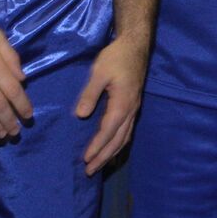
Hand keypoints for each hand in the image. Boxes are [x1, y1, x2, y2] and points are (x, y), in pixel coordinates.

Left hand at [76, 36, 148, 175]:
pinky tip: (113, 148)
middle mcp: (131, 110)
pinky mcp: (133, 105)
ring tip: (100, 165)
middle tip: (90, 171)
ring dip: (112, 153)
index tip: (85, 160)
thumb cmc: (116, 57)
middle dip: (104, 156)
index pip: (108, 131)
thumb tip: (81, 115)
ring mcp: (134, 108)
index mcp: (122, 104)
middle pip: (118, 139)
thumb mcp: (99, 72)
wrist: (135, 46)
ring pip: (124, 137)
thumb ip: (90, 94)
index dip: (97, 146)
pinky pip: (127, 130)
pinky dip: (119, 143)